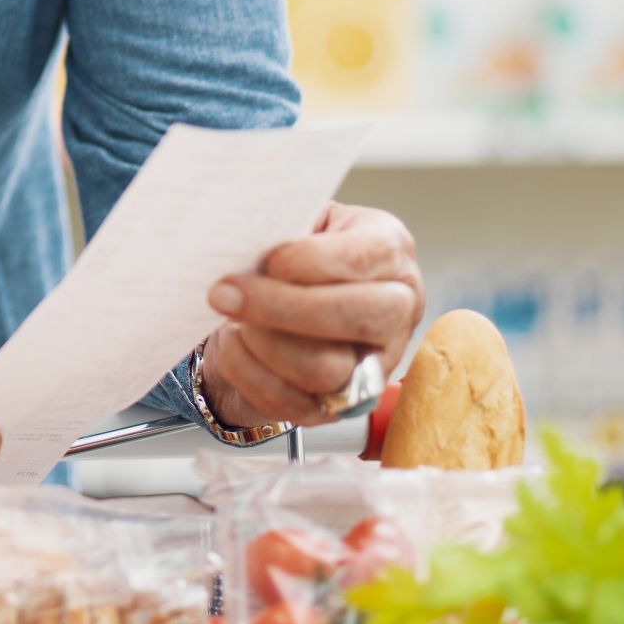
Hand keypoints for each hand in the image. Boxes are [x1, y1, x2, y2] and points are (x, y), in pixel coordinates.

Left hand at [202, 203, 422, 429]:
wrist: (277, 296)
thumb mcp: (298, 218)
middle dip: (284, 306)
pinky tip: (232, 345)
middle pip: (361, 317)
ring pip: (330, 369)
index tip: (271, 259)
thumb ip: (285, 221)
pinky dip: (254, 375)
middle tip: (226, 292)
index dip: (317, 261)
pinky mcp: (339, 404)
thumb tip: (247, 230)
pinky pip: (298, 405)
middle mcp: (397, 310)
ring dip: (267, 344)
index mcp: (390, 252)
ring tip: (230, 317)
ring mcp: (373, 364)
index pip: (369, 257)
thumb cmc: (291, 248)